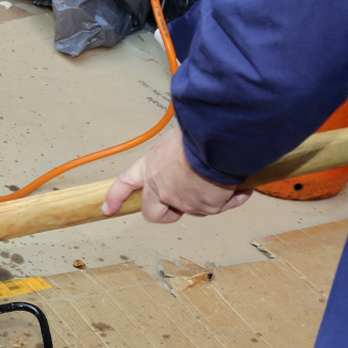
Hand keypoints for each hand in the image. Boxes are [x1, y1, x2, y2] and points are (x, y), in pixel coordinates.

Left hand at [101, 128, 251, 223]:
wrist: (216, 143)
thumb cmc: (196, 134)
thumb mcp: (174, 139)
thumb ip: (172, 154)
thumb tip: (182, 153)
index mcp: (150, 168)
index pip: (124, 184)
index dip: (115, 198)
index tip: (109, 208)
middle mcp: (162, 189)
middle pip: (155, 213)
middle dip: (167, 212)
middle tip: (182, 201)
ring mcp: (183, 202)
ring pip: (193, 209)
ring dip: (206, 197)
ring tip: (218, 176)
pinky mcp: (206, 208)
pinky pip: (220, 206)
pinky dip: (231, 197)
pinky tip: (239, 186)